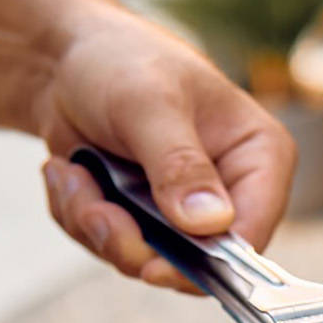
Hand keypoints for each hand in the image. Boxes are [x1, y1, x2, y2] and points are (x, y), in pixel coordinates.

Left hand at [35, 11, 296, 292]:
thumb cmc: (121, 60)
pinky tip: (71, 172)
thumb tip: (212, 223)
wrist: (63, 58)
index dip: (207, 262)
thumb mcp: (149, 104)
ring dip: (95, 223)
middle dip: (130, 240)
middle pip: (195, 262)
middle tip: (92, 207)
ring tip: (73, 171)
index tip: (152, 265)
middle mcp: (230, 192)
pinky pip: (112, 248)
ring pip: (145, 259)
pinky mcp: (145, 222)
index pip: (252, 234)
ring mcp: (185, 213)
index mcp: (259, 158)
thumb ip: (180, 164)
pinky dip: (79, 216)